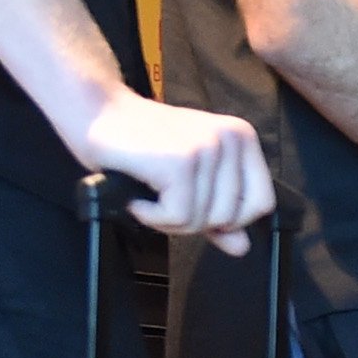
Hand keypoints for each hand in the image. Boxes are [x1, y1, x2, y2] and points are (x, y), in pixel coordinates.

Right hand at [77, 92, 272, 253]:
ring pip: (203, 221)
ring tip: (147, 191)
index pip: (261, 203)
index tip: (196, 205)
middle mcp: (232, 138)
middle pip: (231, 218)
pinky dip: (151, 216)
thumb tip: (242, 247)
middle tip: (161, 196)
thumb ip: (218, 213)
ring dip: (166, 219)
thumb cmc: (140, 144)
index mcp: (242, 138)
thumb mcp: (189, 179)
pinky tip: (137, 194)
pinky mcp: (181, 161)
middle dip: (191, 221)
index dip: (229, 219)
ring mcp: (208, 147)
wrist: (96, 110)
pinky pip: (178, 217)